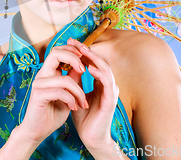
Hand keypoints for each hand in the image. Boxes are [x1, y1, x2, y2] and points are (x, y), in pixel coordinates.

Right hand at [17, 44, 88, 145]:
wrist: (37, 132)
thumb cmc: (52, 113)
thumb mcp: (68, 94)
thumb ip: (73, 80)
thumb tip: (83, 66)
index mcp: (48, 72)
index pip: (58, 50)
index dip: (72, 50)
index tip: (85, 59)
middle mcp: (42, 75)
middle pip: (55, 53)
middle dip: (73, 58)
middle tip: (84, 70)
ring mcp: (38, 84)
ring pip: (64, 79)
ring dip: (78, 91)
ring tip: (82, 102)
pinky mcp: (38, 96)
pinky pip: (60, 92)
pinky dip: (71, 100)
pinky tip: (74, 107)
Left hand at [67, 38, 118, 154]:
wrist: (90, 138)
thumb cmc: (84, 118)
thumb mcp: (77, 94)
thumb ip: (76, 81)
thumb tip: (69, 66)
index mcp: (101, 83)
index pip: (94, 62)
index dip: (83, 51)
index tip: (71, 43)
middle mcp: (108, 85)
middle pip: (100, 62)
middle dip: (87, 50)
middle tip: (74, 41)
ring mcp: (111, 92)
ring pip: (105, 69)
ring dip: (93, 58)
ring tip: (81, 50)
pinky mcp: (111, 101)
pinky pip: (107, 83)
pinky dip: (99, 74)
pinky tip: (89, 68)